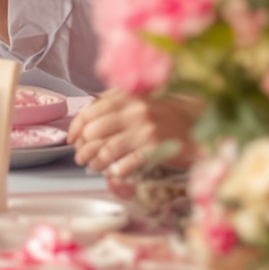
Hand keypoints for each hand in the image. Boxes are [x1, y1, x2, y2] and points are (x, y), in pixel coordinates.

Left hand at [69, 87, 200, 187]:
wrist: (197, 122)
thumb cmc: (164, 113)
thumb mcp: (138, 99)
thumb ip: (113, 103)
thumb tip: (85, 118)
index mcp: (126, 96)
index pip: (90, 111)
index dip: (76, 127)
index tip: (71, 139)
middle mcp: (133, 110)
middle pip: (94, 131)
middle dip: (83, 148)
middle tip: (81, 157)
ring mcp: (144, 129)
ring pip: (107, 149)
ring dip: (95, 162)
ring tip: (93, 167)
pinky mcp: (155, 148)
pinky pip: (126, 163)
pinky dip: (115, 171)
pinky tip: (113, 173)